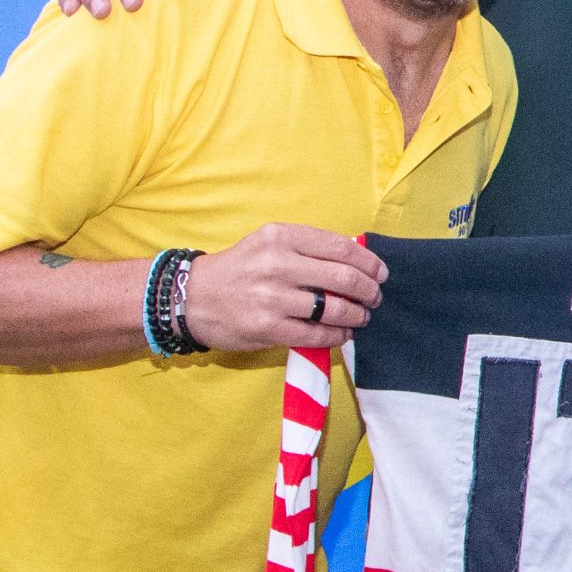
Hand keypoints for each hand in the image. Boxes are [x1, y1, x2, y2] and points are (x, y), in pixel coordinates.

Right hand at [183, 224, 384, 352]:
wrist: (192, 297)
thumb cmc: (240, 269)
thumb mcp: (269, 243)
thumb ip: (308, 248)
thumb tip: (358, 259)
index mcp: (281, 237)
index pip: (341, 248)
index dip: (369, 263)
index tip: (380, 273)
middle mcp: (277, 264)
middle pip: (344, 278)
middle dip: (369, 291)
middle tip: (375, 298)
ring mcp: (272, 297)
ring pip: (335, 308)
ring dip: (357, 315)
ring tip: (361, 317)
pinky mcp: (267, 327)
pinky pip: (317, 334)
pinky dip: (339, 335)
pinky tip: (344, 333)